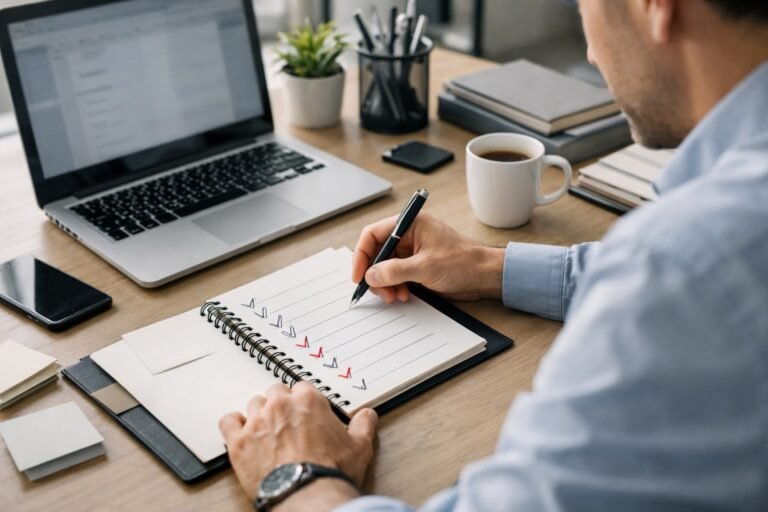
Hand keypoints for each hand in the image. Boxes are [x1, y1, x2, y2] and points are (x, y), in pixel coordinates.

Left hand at [219, 382, 377, 507]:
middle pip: (275, 392)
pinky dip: (234, 425)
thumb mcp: (359, 447)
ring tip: (267, 430)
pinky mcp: (238, 442)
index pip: (302, 387)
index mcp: (308, 400)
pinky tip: (241, 431)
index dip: (304, 401)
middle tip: (288, 422)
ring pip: (253, 404)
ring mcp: (257, 422)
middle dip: (282, 405)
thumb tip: (368, 415)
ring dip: (260, 414)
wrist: (306, 493)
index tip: (306, 412)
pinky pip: (229, 421)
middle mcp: (280, 405)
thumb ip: (363, 425)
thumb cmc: (330, 471)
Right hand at [352, 212, 504, 302]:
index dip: (362, 255)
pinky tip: (403, 295)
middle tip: (380, 291)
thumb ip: (395, 271)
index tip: (359, 275)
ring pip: (385, 268)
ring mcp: (413, 252)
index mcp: (410, 224)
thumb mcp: (426, 267)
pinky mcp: (417, 266)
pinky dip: (395, 287)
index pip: (373, 235)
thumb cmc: (464, 262)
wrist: (486, 276)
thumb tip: (370, 275)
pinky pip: (396, 276)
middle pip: (377, 253)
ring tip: (395, 296)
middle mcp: (409, 236)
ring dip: (386, 284)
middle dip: (375, 274)